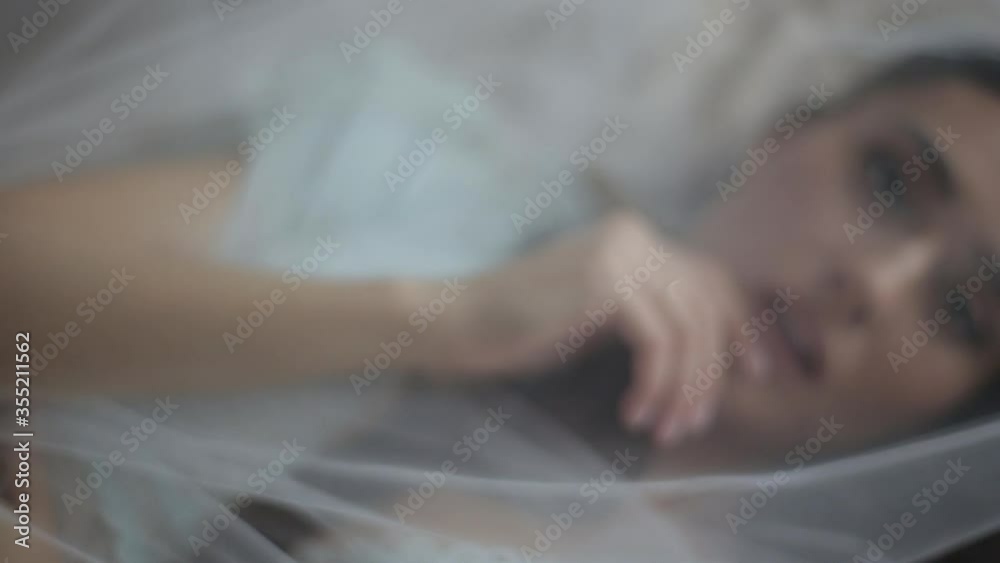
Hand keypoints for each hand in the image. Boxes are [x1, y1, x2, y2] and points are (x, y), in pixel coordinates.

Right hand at [433, 211, 765, 445]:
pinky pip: (659, 343)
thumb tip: (714, 355)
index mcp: (635, 238)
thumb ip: (649, 316)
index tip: (753, 374)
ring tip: (662, 429)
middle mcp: (635, 235)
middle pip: (705, 307)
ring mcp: (620, 253)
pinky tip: (633, 413)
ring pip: (688, 329)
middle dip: (709, 373)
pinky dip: (655, 385)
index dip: (739, 328)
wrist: (458, 323)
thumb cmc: (522, 329)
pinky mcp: (605, 282)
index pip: (711, 280)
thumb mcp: (600, 317)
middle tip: (691, 424)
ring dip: (682, 389)